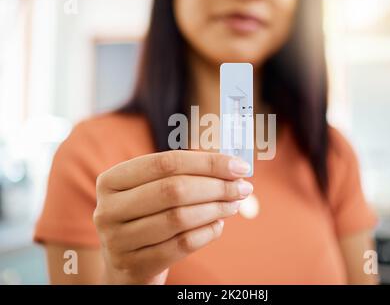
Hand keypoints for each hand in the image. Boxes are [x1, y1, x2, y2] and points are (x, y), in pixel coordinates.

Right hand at [94, 150, 252, 283]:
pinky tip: (218, 224)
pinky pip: (182, 245)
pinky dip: (207, 233)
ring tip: (234, 204)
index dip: (207, 162)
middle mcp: (108, 209)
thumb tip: (232, 166)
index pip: (166, 162)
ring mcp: (117, 240)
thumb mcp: (151, 190)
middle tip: (242, 187)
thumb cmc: (147, 216)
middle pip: (173, 190)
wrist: (126, 262)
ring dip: (215, 209)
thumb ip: (183, 173)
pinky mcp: (134, 265)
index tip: (239, 166)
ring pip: (179, 218)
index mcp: (112, 181)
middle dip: (216, 186)